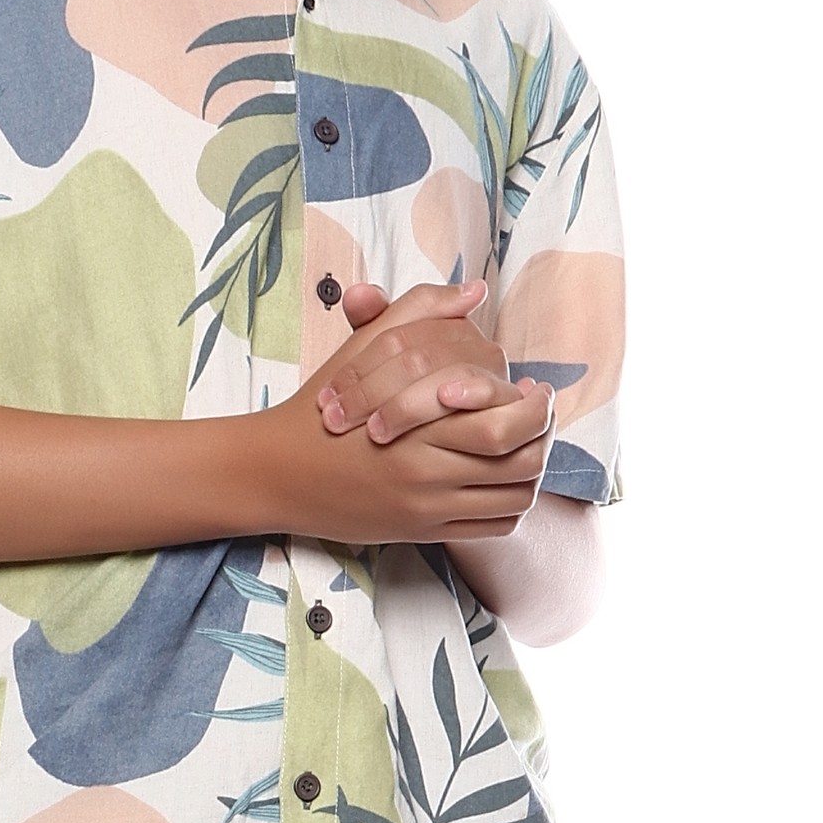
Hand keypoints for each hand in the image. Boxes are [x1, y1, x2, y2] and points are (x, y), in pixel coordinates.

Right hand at [265, 280, 553, 544]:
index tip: (534, 388)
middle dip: (543, 435)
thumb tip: (473, 290)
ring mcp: (428, 507)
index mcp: (419, 423)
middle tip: (540, 414)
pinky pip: (493, 527)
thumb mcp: (363, 348)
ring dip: (533, 469)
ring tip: (528, 445)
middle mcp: (428, 471)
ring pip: (514, 496)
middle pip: (521, 460)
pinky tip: (504, 479)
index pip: (507, 421)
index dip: (535, 405)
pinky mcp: (424, 532)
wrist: (279, 472)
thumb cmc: (322, 406)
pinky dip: (512, 505)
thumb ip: (418, 311)